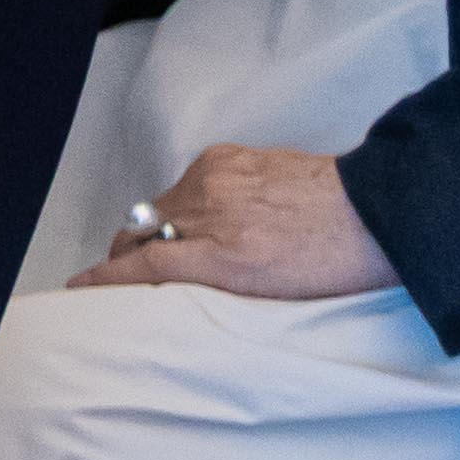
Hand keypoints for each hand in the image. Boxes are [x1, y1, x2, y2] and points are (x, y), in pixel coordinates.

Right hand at [73, 141, 394, 301]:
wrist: (380, 214)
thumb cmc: (336, 270)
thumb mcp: (272, 301)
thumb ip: (215, 292)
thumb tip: (171, 289)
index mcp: (224, 258)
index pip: (142, 267)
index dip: (104, 279)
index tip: (78, 288)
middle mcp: (210, 214)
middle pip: (139, 233)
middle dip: (126, 255)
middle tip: (127, 275)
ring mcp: (215, 179)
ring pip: (158, 207)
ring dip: (157, 229)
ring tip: (179, 249)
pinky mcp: (224, 157)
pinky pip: (183, 184)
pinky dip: (184, 204)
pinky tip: (208, 218)